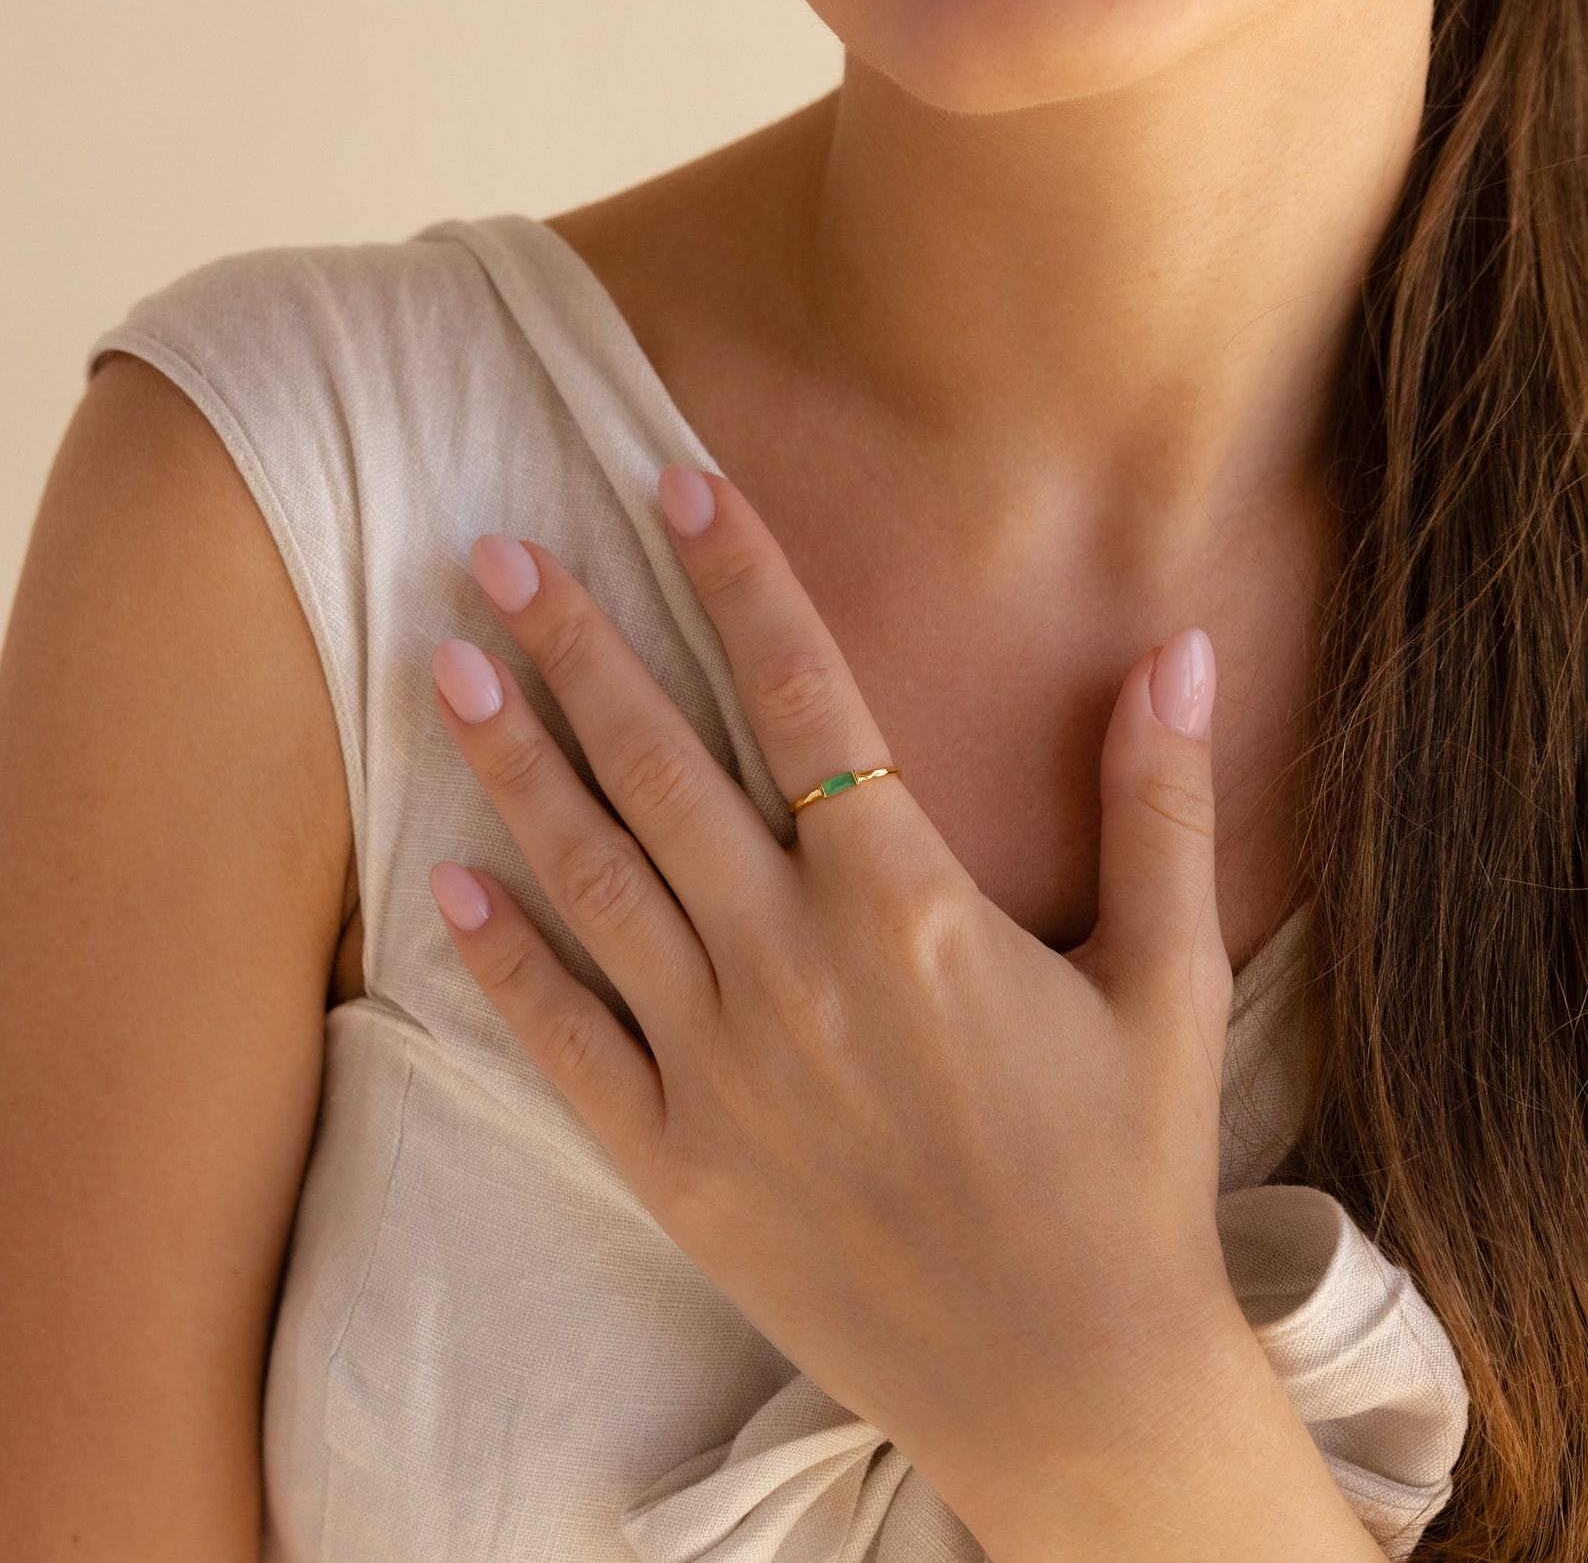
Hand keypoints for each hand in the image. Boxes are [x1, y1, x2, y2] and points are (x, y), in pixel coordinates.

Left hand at [426, 462, 1241, 1502]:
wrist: (1069, 1381)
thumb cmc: (1129, 1171)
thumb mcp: (1172, 981)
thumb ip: (1160, 808)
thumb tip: (1179, 649)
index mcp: (913, 907)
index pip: (804, 695)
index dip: (737, 575)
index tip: (671, 479)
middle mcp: (798, 970)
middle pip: (661, 768)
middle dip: (577, 645)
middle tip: (497, 549)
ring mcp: (724, 1070)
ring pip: (594, 882)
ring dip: (515, 766)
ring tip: (448, 669)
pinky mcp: (679, 1164)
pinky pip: (566, 1040)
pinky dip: (504, 956)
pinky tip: (443, 879)